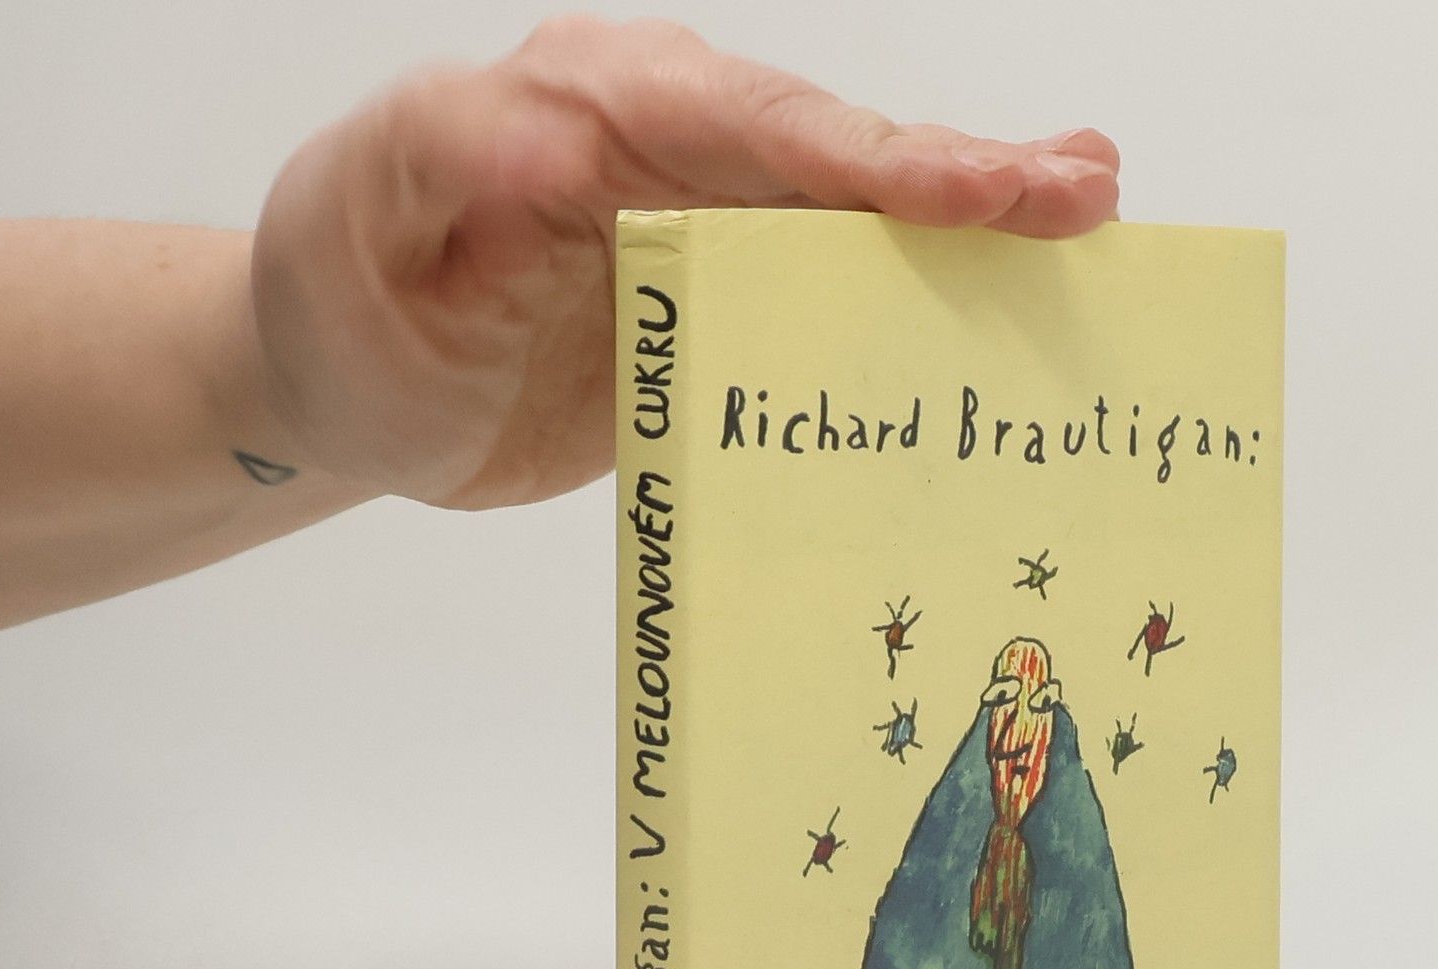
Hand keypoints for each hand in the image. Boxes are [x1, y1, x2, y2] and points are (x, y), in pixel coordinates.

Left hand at [251, 17, 1120, 509]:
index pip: (749, 127)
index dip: (871, 164)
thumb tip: (550, 141)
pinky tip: (1003, 307)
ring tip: (1090, 223)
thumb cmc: (347, 305)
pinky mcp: (724, 309)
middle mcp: (670, 152)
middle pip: (834, 159)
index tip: (978, 197)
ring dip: (973, 224)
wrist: (353, 389)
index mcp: (591, 110)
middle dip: (964, 179)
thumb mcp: (362, 226)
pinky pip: (832, 299)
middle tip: (1088, 196)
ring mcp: (708, 232)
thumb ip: (444, 166)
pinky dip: (923, 300)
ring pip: (854, 220)